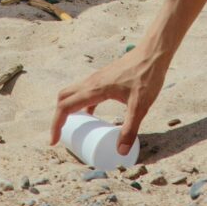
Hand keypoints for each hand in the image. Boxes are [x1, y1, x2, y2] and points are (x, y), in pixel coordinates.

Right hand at [50, 46, 171, 155]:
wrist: (153, 53)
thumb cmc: (146, 76)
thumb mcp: (140, 106)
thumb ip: (129, 129)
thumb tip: (120, 152)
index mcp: (95, 89)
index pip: (66, 106)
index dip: (56, 124)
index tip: (54, 141)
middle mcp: (91, 82)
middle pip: (64, 97)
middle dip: (59, 117)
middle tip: (62, 136)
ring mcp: (97, 78)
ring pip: (73, 93)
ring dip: (69, 109)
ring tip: (77, 129)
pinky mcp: (104, 77)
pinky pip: (85, 92)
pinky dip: (81, 105)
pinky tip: (93, 116)